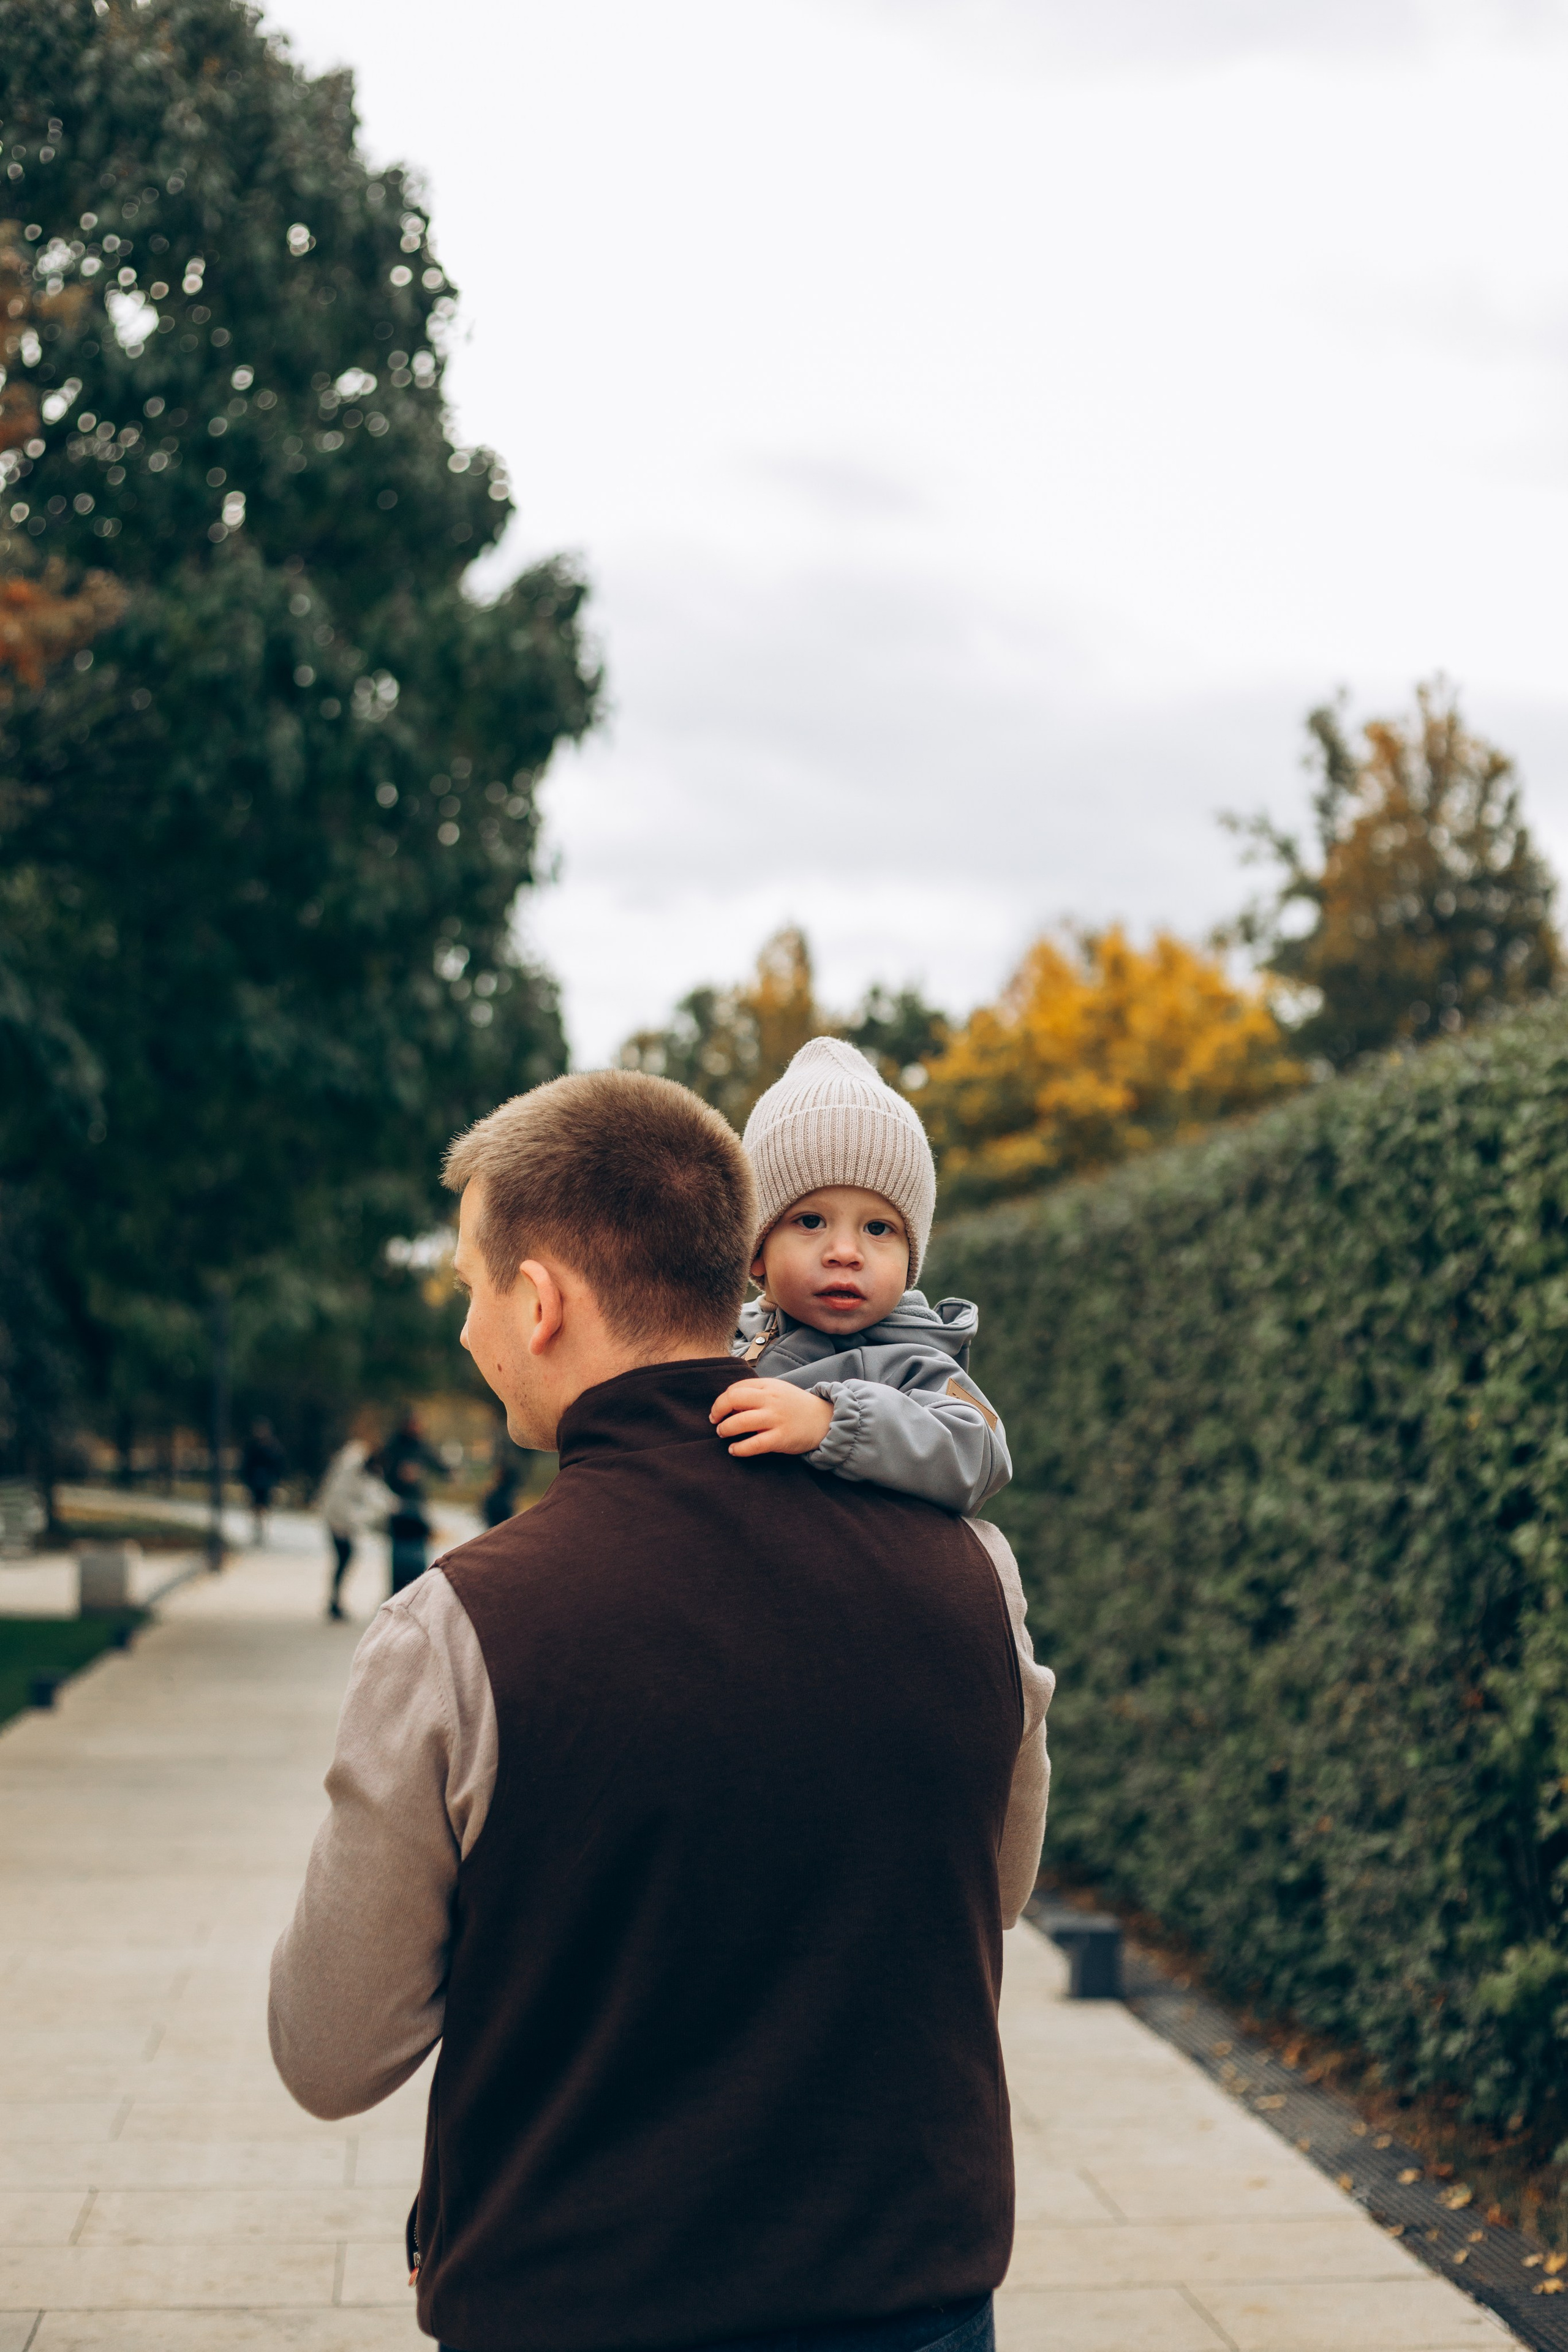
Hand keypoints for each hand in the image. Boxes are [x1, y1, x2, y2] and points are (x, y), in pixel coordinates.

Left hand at [710, 1378, 833, 1457]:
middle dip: (718, 1410)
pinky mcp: (781, 1438)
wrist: (825, 1420)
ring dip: (725, 1429)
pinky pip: (753, 1444)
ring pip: (740, 1422)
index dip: (722, 1399)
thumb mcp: (778, 1391)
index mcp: (769, 1385)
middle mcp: (771, 1400)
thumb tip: (729, 1405)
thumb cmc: (796, 1406)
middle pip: (734, 1399)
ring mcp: (776, 1418)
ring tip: (722, 1433)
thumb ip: (756, 1393)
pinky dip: (739, 1448)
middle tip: (714, 1420)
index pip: (736, 1388)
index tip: (719, 1409)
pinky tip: (734, 1450)